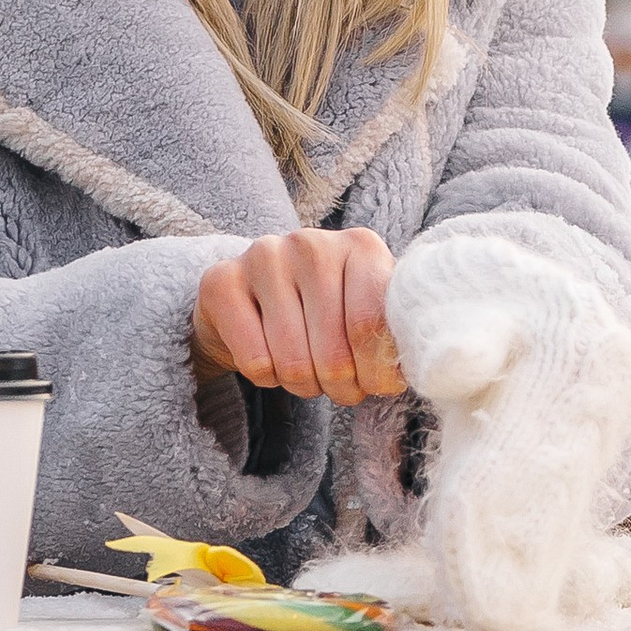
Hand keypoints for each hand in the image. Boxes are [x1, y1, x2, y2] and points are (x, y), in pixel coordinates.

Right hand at [192, 227, 403, 405]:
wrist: (255, 298)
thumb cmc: (327, 312)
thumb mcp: (367, 313)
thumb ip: (391, 333)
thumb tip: (409, 372)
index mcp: (361, 246)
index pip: (370, 324)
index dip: (375, 372)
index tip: (376, 386)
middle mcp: (312, 242)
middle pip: (333, 351)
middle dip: (340, 386)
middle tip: (340, 388)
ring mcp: (263, 256)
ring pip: (293, 361)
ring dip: (304, 385)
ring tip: (309, 376)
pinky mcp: (221, 280)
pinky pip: (255, 361)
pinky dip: (267, 378)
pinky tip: (272, 361)